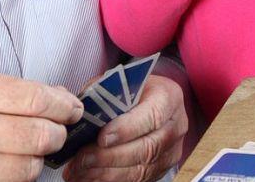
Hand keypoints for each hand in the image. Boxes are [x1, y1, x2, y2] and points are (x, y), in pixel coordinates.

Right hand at [0, 70, 82, 181]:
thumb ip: (1, 94)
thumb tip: (55, 98)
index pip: (37, 98)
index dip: (65, 105)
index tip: (74, 109)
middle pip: (41, 133)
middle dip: (58, 135)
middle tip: (59, 134)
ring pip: (30, 166)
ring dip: (38, 162)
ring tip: (29, 154)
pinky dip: (17, 179)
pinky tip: (7, 169)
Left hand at [63, 75, 186, 181]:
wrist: (149, 101)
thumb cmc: (132, 90)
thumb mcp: (119, 82)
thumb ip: (102, 94)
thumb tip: (78, 113)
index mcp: (168, 97)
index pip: (152, 116)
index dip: (127, 129)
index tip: (101, 138)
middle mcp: (175, 126)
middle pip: (146, 147)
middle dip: (109, 156)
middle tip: (82, 158)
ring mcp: (171, 151)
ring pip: (140, 169)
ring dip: (106, 173)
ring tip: (79, 171)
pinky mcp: (162, 169)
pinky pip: (137, 180)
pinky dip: (110, 181)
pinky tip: (89, 177)